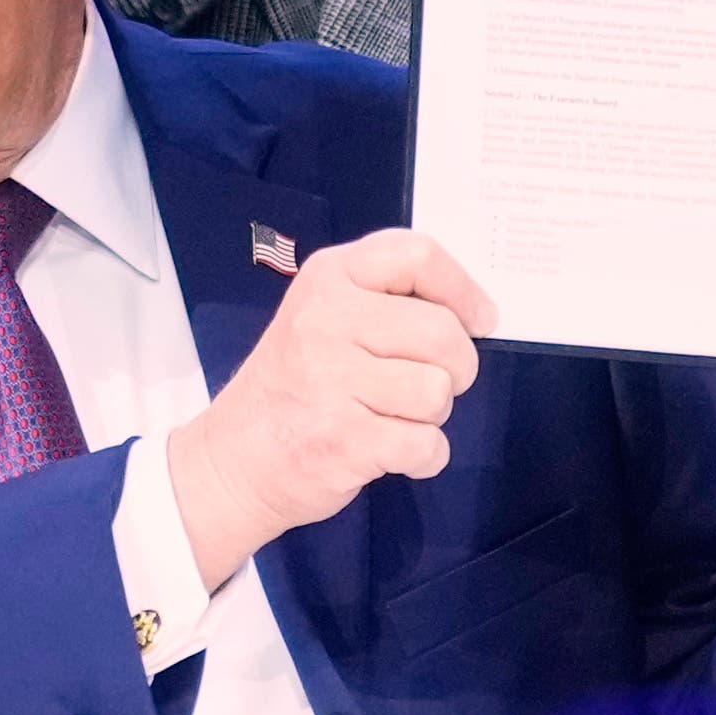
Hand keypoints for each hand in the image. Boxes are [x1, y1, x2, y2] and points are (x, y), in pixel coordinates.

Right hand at [162, 228, 489, 586]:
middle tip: (429, 383)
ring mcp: (331, 381)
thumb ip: (386, 300)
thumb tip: (475, 315)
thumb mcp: (323, 315)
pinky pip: (426, 445)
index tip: (480, 320)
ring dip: (430, 416)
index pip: (417, 255)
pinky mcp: (344, 440)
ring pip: (438, 392)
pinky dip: (421, 457)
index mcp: (328, 279)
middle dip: (455, 367)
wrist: (235, 459)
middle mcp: (326, 321)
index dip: (463, 290)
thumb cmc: (295, 384)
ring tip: (392, 417)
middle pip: (443, 333)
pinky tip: (389, 451)